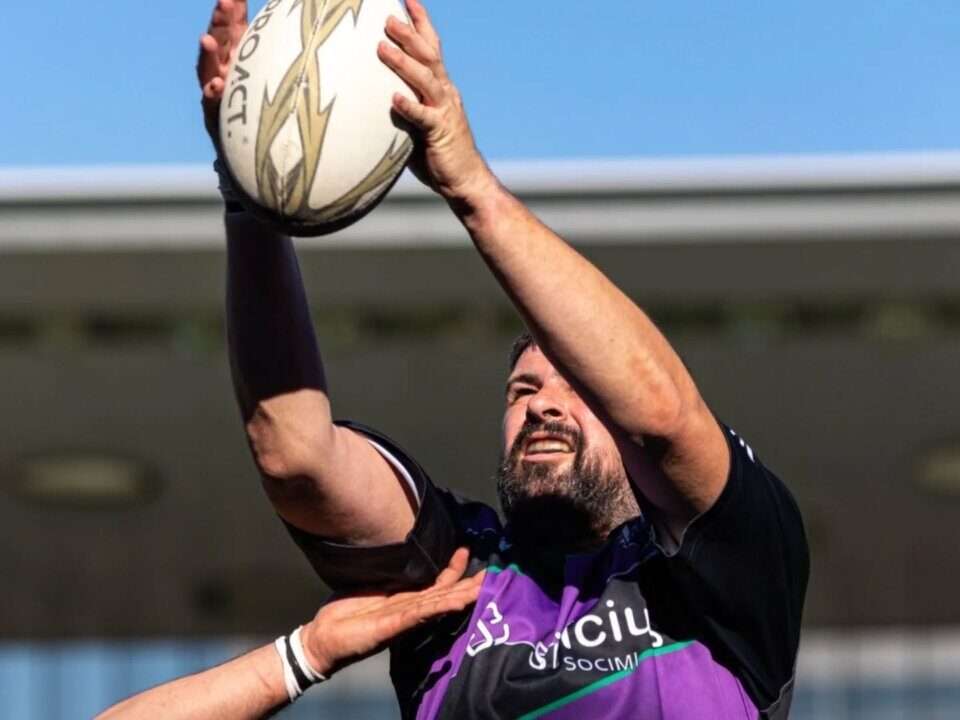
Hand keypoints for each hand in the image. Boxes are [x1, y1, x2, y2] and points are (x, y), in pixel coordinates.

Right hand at [197, 0, 248, 148]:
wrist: (240, 136)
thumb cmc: (249, 94)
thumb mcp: (254, 63)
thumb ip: (253, 35)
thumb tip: (253, 4)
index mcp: (234, 52)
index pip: (233, 26)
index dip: (232, 9)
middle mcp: (222, 66)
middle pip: (220, 40)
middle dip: (220, 22)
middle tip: (224, 3)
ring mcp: (216, 88)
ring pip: (209, 68)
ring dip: (208, 54)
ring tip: (205, 41)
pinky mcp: (215, 111)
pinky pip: (213, 102)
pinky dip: (213, 93)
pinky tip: (216, 85)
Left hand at [301, 547, 482, 675]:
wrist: (323, 639)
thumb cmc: (344, 613)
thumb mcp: (369, 586)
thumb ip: (387, 573)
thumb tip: (398, 550)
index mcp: (404, 599)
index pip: (434, 583)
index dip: (451, 568)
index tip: (465, 548)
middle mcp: (408, 609)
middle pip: (443, 594)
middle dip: (467, 585)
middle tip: (491, 573)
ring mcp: (403, 619)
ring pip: (437, 604)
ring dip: (461, 596)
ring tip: (481, 587)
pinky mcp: (392, 627)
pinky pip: (419, 614)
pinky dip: (439, 607)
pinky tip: (455, 601)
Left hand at [378, 0, 495, 203]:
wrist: (465, 181)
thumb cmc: (438, 152)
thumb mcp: (419, 122)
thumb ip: (404, 105)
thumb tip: (374, 96)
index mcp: (442, 87)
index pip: (433, 47)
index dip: (421, 22)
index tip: (408, 0)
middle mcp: (445, 94)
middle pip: (429, 56)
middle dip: (408, 34)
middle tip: (387, 18)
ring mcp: (444, 112)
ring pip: (425, 80)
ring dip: (403, 63)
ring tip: (382, 47)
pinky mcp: (440, 134)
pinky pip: (423, 118)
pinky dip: (408, 107)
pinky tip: (393, 100)